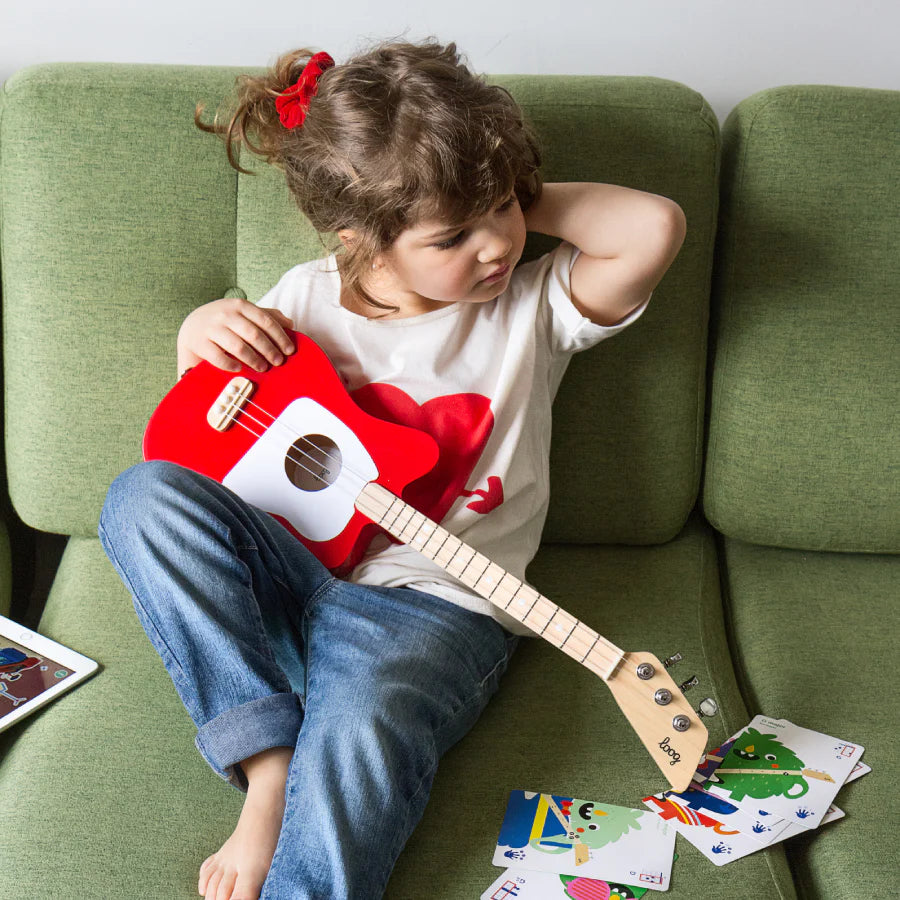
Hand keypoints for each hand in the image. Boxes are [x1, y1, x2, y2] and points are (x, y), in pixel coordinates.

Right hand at [177, 298, 295, 374]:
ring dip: (254, 359)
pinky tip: (239, 369)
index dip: (280, 337)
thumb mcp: (243, 314)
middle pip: (254, 334)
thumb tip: (289, 323)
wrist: (191, 328)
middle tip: (278, 362)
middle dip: (269, 350)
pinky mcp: (198, 343)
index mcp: (240, 306)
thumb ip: (265, 316)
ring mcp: (210, 328)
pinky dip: (231, 365)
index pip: (265, 321)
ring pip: (238, 346)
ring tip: (262, 368)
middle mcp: (225, 314)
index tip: (290, 350)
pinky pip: (218, 357)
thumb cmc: (224, 323)